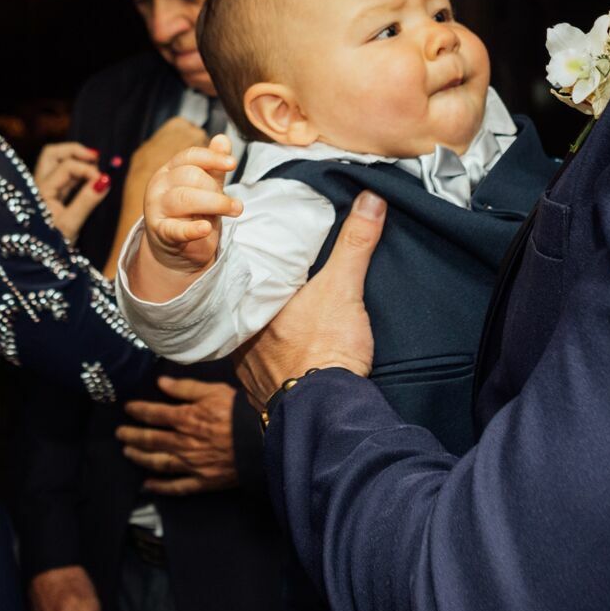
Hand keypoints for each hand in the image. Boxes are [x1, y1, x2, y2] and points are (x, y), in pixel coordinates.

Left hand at [34, 142, 110, 244]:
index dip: (88, 169)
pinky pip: (59, 177)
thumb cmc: (49, 247)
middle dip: (75, 151)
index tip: (105, 181)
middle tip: (96, 157)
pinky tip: (87, 179)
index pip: (67, 166)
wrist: (33, 265)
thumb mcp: (71, 225)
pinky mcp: (46, 199)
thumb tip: (106, 180)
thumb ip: (87, 201)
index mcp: (40, 190)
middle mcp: (36, 186)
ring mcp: (40, 191)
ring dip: (74, 160)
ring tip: (93, 165)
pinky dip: (74, 173)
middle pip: (52, 153)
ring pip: (54, 163)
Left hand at [117, 377, 239, 494]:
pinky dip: (161, 487)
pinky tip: (148, 486)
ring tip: (127, 453)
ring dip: (140, 458)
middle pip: (151, 439)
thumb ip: (186, 388)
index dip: (138, 411)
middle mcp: (183, 443)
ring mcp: (191, 464)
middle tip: (119, 434)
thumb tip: (161, 383)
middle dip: (132, 436)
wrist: (263, 441)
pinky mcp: (202, 481)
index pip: (155, 414)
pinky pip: (177, 486)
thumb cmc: (240, 413)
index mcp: (186, 418)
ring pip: (158, 462)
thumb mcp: (215, 391)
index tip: (127, 409)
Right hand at [142, 135, 241, 273]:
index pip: (189, 156)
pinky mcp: (160, 233)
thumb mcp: (205, 187)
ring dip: (215, 203)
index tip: (232, 163)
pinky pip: (175, 229)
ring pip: (184, 199)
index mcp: (170, 170)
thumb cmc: (192, 213)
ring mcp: (157, 209)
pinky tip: (205, 228)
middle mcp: (159, 186)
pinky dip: (191, 229)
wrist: (176, 248)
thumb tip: (223, 139)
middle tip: (235, 204)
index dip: (212, 157)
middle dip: (216, 188)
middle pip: (189, 176)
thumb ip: (213, 166)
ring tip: (234, 210)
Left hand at [234, 192, 381, 408]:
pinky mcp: (260, 389)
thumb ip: (354, 243)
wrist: (326, 411)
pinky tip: (287, 349)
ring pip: (250, 334)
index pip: (247, 271)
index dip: (257, 260)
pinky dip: (271, 355)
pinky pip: (259, 364)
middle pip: (249, 303)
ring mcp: (246, 364)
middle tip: (282, 281)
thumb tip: (369, 199)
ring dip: (265, 326)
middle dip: (262, 294)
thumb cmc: (327, 348)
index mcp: (251, 302)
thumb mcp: (343, 287)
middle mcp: (240, 333)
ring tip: (284, 313)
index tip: (268, 249)